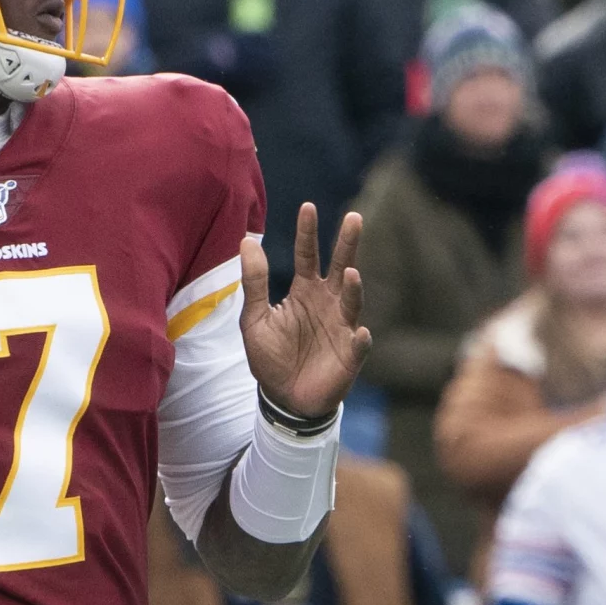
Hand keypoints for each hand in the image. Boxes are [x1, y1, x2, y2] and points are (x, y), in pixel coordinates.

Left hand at [241, 203, 370, 419]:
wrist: (283, 397)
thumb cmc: (271, 356)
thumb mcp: (254, 318)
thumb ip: (254, 281)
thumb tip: (246, 240)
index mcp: (304, 291)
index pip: (307, 255)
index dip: (307, 233)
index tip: (307, 206)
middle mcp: (328, 303)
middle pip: (340, 266)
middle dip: (347, 244)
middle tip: (353, 217)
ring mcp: (341, 327)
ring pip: (352, 302)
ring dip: (352, 289)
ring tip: (349, 274)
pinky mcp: (349, 355)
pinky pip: (358, 345)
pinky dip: (360, 340)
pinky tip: (358, 333)